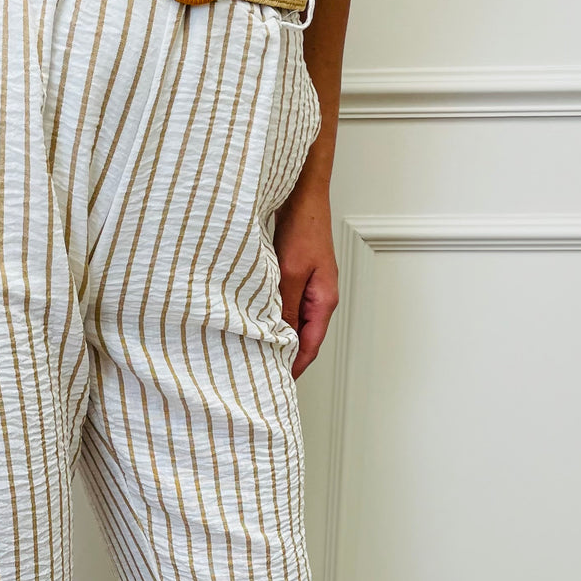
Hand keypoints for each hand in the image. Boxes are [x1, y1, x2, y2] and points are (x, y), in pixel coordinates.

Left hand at [272, 187, 339, 380]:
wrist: (303, 197)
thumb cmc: (304, 228)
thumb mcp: (290, 273)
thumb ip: (285, 307)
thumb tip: (278, 338)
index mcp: (325, 301)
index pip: (310, 346)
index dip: (294, 367)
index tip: (276, 382)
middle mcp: (320, 298)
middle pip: (303, 337)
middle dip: (285, 356)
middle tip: (261, 371)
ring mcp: (309, 288)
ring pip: (293, 322)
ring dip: (277, 335)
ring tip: (256, 350)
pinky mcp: (298, 278)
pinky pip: (287, 306)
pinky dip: (273, 316)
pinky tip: (256, 320)